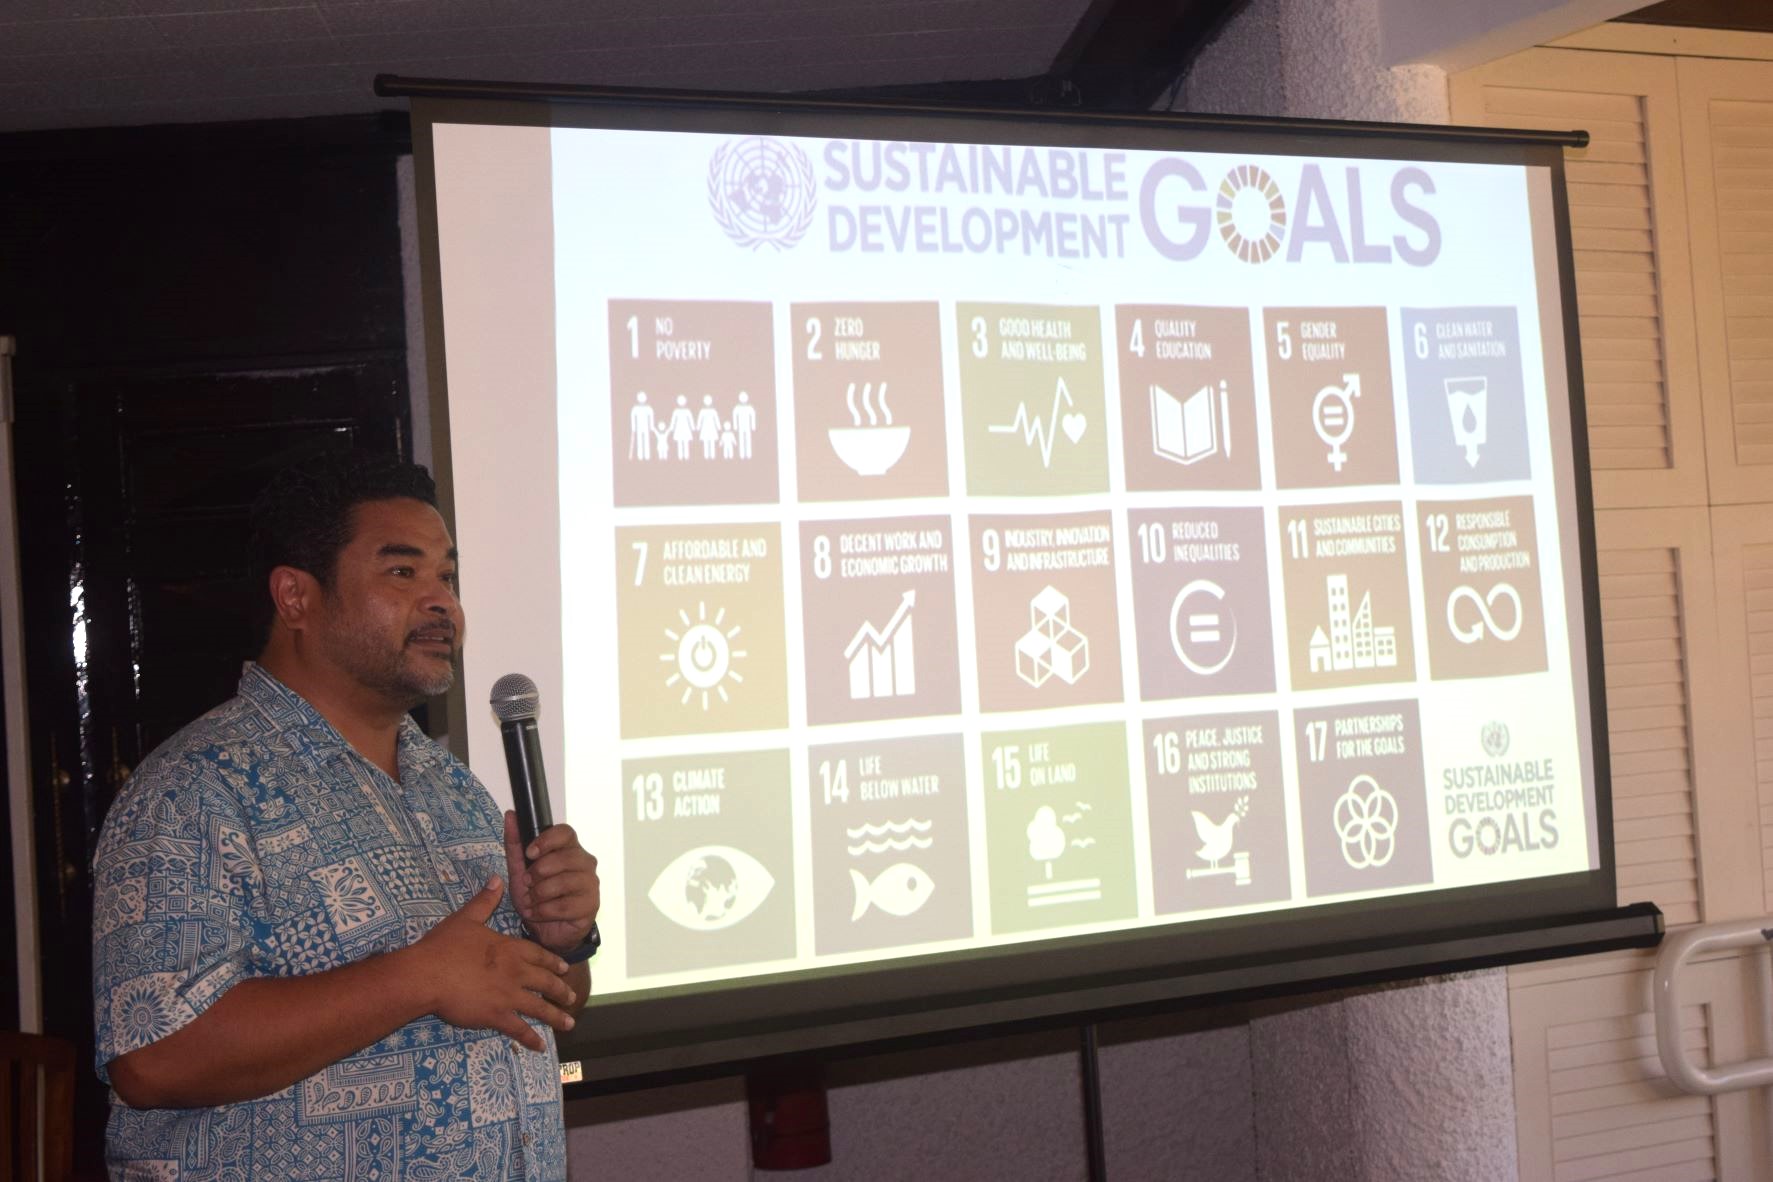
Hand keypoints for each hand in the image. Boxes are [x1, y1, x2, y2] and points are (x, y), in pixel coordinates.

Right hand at [407, 876, 576, 1050]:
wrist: (427, 974)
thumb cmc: (445, 945)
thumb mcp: (466, 918)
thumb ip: (485, 900)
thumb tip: (496, 878)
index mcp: (510, 949)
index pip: (539, 955)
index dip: (553, 962)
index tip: (564, 968)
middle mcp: (516, 972)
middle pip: (546, 982)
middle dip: (560, 990)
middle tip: (572, 997)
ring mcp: (509, 996)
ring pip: (540, 1008)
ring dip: (556, 1016)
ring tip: (569, 1023)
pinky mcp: (497, 1016)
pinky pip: (519, 1030)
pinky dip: (531, 1039)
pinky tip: (541, 1046)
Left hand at [503, 812, 600, 956]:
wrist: (545, 931)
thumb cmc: (536, 896)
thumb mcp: (519, 869)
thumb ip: (515, 843)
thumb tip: (511, 814)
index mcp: (569, 848)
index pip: (565, 832)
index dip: (546, 841)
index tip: (530, 854)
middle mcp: (585, 862)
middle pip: (564, 857)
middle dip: (538, 873)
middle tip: (528, 884)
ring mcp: (591, 883)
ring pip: (563, 882)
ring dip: (539, 894)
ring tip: (532, 902)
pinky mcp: (591, 905)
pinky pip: (564, 905)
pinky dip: (544, 911)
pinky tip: (539, 913)